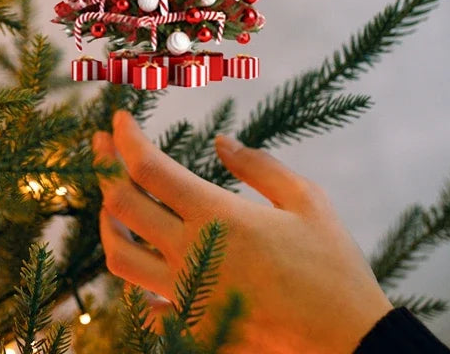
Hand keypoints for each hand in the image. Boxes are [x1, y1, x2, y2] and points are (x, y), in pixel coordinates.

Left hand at [93, 111, 392, 353]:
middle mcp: (191, 253)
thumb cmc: (332, 266)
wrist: (349, 343)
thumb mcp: (307, 201)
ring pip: (119, 256)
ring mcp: (186, 295)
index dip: (125, 137)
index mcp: (218, 215)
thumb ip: (258, 166)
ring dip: (107, 223)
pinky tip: (142, 262)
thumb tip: (221, 141)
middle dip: (103, 166)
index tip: (119, 119)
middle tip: (100, 144)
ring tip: (111, 203)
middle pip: (121, 204)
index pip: (148, 168)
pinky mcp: (192, 327)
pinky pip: (143, 305)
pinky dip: (135, 280)